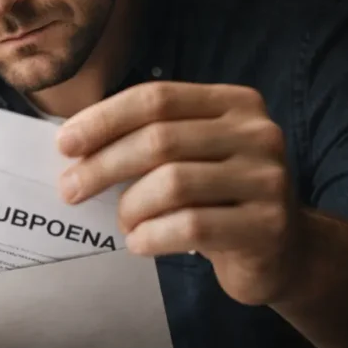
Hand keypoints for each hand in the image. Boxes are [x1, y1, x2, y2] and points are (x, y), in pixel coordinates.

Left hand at [56, 81, 300, 305]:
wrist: (284, 250)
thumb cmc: (218, 198)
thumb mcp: (192, 156)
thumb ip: (149, 141)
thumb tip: (73, 146)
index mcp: (234, 103)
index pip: (156, 98)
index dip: (104, 119)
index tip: (64, 144)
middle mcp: (257, 133)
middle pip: (159, 140)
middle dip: (103, 165)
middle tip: (69, 190)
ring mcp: (267, 179)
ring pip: (172, 184)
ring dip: (130, 207)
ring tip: (123, 223)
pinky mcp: (267, 226)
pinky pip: (191, 227)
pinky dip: (152, 236)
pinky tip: (139, 243)